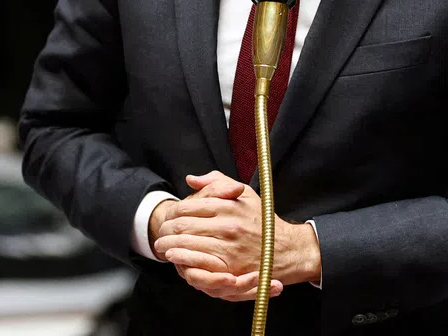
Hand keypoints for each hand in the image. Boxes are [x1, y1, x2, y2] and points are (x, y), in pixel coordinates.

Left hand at [153, 172, 321, 299]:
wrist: (286, 249)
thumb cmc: (262, 220)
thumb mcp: (244, 194)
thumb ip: (217, 182)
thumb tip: (191, 180)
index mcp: (229, 205)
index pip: (190, 207)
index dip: (174, 212)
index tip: (169, 216)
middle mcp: (228, 225)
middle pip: (184, 226)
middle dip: (167, 229)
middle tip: (161, 232)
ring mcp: (228, 248)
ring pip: (187, 245)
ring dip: (170, 245)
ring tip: (162, 245)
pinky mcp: (229, 268)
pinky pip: (198, 263)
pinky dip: (183, 260)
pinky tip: (175, 258)